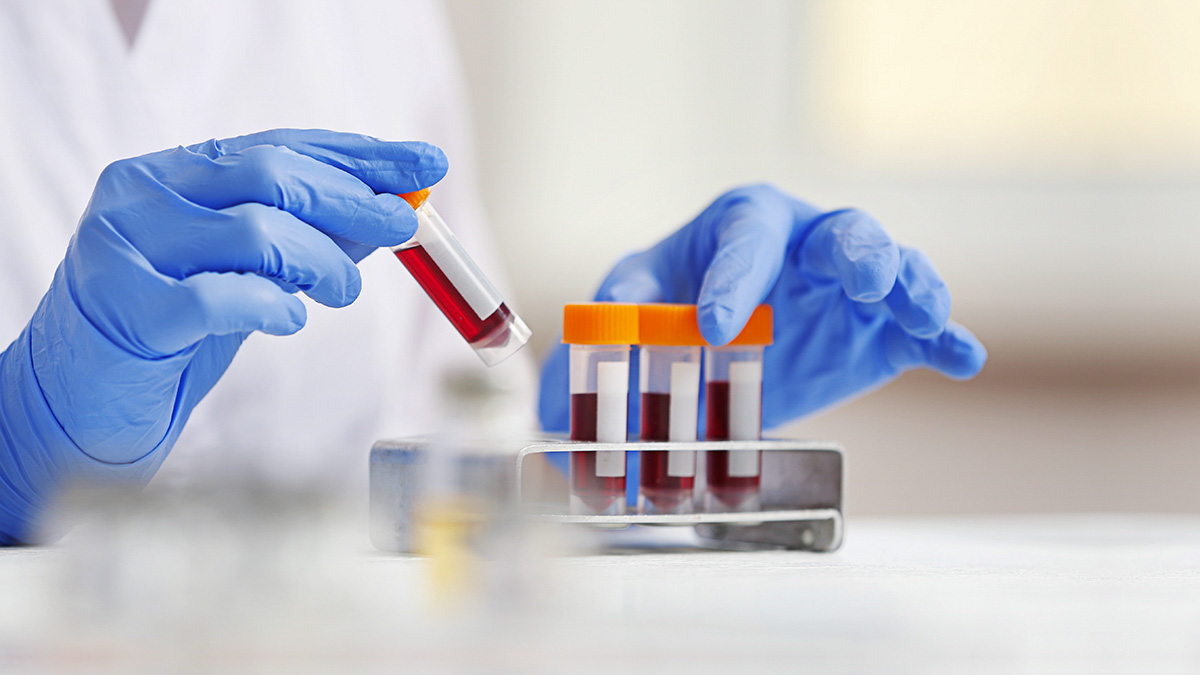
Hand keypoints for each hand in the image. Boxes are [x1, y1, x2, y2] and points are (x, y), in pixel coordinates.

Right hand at [0, 129, 445, 542]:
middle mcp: (142, 197)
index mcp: (170, 176)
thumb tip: (385, 215)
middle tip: (404, 227)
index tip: (422, 166)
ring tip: (341, 291)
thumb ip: (302, 241)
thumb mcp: (244, 275)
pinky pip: (220, 297)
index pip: (278, 146)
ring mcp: (126, 249)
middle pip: (271, 177)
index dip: (358, 156)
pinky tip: (289, 318)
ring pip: (254, 230)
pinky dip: (272, 305)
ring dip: (321, 261)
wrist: (75, 404)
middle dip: (353, 202)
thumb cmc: (167, 334)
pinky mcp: (126, 310)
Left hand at [538, 184, 985, 432]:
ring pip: (893, 270)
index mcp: (741, 227)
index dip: (730, 281)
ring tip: (921, 313)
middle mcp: (805, 244)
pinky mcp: (879, 331)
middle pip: (841, 233)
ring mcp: (849, 287)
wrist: (722, 330)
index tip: (715, 328)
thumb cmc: (675, 297)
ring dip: (911, 288)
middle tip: (853, 284)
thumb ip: (600, 339)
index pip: (742, 241)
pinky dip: (946, 339)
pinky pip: (919, 329)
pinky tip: (963, 359)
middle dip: (853, 254)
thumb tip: (551, 404)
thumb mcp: (633, 305)